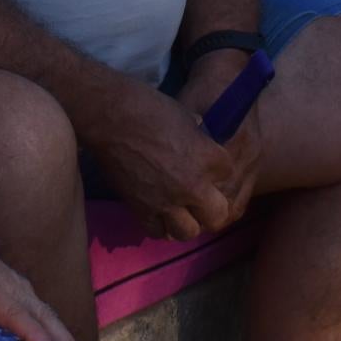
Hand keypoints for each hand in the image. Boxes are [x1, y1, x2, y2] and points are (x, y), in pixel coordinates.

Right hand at [86, 74, 258, 241]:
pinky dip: (162, 225)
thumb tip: (201, 142)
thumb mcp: (187, 117)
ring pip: (190, 232)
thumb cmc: (149, 108)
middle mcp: (192, 186)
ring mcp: (166, 202)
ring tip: (182, 211)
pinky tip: (160, 214)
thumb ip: (199, 138)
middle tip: (204, 199)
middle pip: (218, 215)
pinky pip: (159, 232)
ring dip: (189, 222)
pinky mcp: (141, 209)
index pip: (229, 175)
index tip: (209, 166)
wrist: (111, 118)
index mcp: (208, 158)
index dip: (219, 170)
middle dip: (213, 207)